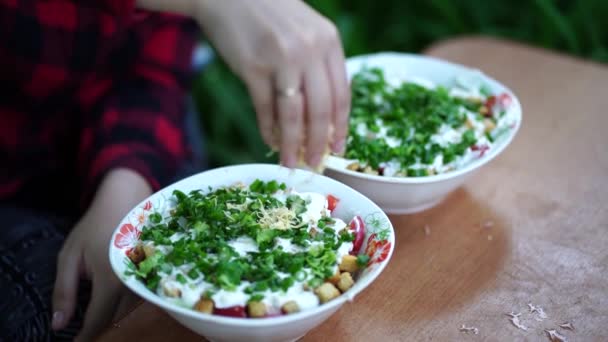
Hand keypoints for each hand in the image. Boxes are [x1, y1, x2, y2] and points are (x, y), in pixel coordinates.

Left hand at [52, 169, 150, 340]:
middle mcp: (133, 283)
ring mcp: (148, 278)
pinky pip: (141, 298)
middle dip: (100, 327)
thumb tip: (59, 324)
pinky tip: (118, 298)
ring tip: (101, 312)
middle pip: (116, 319)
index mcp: (110, 279)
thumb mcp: (69, 256)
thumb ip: (64, 291)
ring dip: (115, 316)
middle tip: (86, 327)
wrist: (127, 199)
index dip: (85, 337)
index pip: (97, 320)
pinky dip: (128, 304)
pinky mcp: (156, 273)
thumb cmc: (95, 226)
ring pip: (131, 311)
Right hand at [195, 0, 350, 167]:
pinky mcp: (252, 67)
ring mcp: (280, 59)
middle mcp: (309, 50)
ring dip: (293, 144)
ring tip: (291, 163)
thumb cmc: (270, 14)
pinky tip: (271, 141)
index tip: (339, 149)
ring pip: (293, 115)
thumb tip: (323, 115)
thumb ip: (318, 63)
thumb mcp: (306, 30)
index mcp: (328, 40)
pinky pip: (265, 108)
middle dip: (318, 143)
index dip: (341, 127)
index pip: (342, 94)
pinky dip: (268, 129)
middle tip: (315, 164)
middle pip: (320, 110)